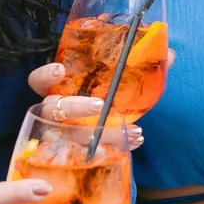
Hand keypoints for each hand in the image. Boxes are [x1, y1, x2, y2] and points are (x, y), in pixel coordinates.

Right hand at [25, 64, 144, 150]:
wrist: (111, 119)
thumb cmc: (104, 90)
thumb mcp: (113, 74)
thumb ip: (133, 62)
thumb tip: (165, 52)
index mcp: (56, 89)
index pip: (38, 81)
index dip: (45, 76)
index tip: (60, 69)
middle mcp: (55, 112)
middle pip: (53, 110)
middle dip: (75, 107)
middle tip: (99, 105)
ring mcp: (65, 134)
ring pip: (75, 136)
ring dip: (103, 133)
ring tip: (130, 130)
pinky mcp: (81, 150)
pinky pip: (93, 151)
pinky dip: (117, 147)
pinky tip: (135, 141)